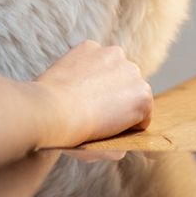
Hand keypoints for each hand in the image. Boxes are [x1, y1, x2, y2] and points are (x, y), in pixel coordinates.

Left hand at [35, 40, 153, 145]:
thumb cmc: (77, 134)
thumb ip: (118, 147)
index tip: (111, 125)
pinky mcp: (91, 46)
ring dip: (103, 77)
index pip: (142, 110)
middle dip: (117, 95)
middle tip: (94, 109)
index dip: (127, 121)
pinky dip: (85, 65)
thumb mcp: (105, 150)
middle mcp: (133, 71)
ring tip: (82, 93)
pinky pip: (92, 56)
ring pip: (112, 67)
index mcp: (143, 98)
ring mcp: (112, 55)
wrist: (51, 112)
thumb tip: (117, 148)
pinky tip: (73, 80)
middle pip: (128, 85)